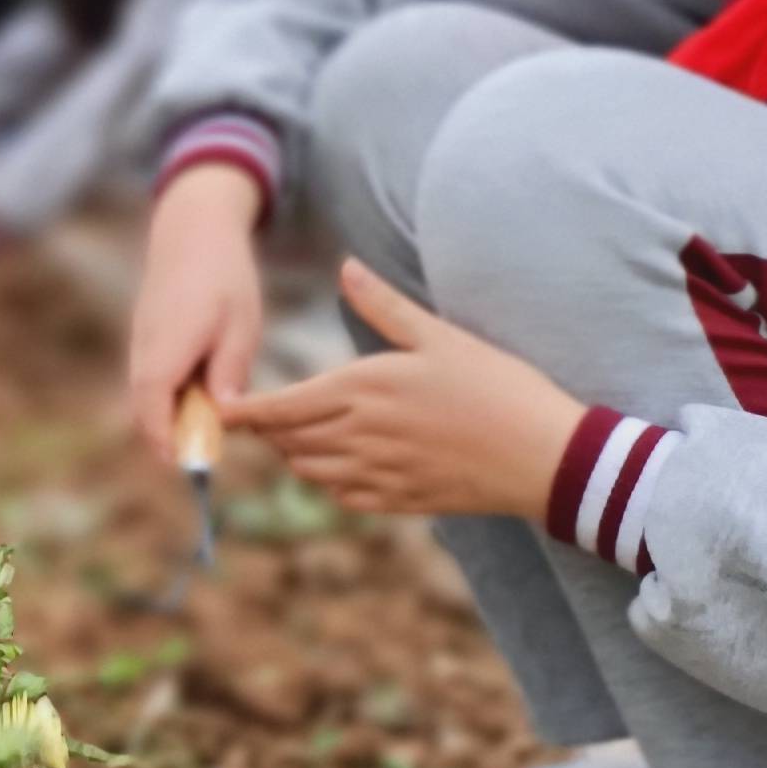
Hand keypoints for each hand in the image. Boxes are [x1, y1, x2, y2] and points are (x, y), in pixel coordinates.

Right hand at [128, 163, 268, 462]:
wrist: (191, 228)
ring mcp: (140, 344)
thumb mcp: (240, 324)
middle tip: (202, 456)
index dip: (166, 441)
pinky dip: (167, 395)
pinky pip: (149, 378)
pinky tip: (200, 394)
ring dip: (168, 416)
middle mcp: (144, 351)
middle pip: (143, 409)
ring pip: (144, 395)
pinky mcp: (144, 338)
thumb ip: (229, 371)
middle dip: (166, 436)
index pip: (153, 408)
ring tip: (206, 426)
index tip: (186, 466)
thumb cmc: (224, 275)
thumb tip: (223, 415)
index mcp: (167, 349)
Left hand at [229, 261, 583, 522]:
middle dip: (265, 430)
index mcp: (363, 390)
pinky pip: (343, 496)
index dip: (243, 411)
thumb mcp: (440, 336)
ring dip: (294, 454)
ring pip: (309, 471)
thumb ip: (383, 305)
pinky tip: (336, 464)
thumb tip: (345, 266)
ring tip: (291, 436)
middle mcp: (361, 436)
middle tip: (255, 416)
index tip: (219, 408)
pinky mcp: (401, 501)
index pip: (279, 407)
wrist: (547, 456)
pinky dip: (328, 481)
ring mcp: (380, 473)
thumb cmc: (498, 386)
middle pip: (286, 441)